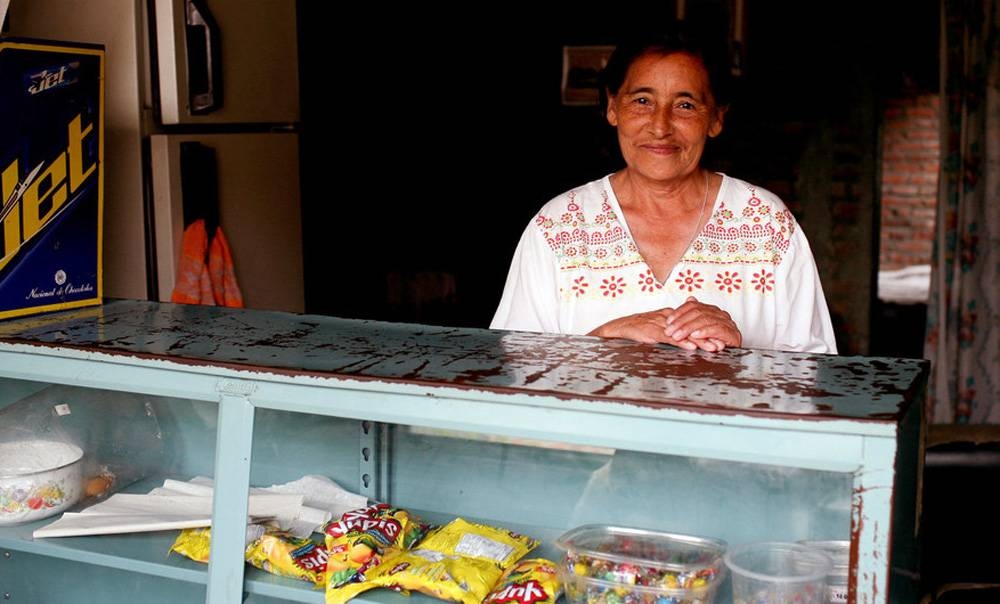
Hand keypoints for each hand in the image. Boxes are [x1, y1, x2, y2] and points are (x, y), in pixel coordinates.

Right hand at [587, 297, 741, 351]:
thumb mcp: (657, 328)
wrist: (618, 328)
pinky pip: (669, 337)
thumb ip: (672, 331)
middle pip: (692, 326)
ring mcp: (660, 324)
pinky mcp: (652, 331)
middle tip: (722, 344)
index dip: (706, 330)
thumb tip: (688, 340)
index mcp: (669, 316)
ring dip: (700, 341)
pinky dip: (681, 343)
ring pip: (684, 332)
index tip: (720, 339)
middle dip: (708, 336)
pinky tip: (691, 348)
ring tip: (712, 348)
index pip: (692, 322)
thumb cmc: (636, 330)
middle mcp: (667, 318)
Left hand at [662, 296, 741, 350]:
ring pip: (705, 320)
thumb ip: (694, 315)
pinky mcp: (733, 334)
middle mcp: (721, 314)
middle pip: (698, 312)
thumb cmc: (715, 342)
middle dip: (681, 322)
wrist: (733, 356)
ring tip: (677, 335)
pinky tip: (695, 336)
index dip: (679, 312)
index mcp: (713, 311)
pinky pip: (717, 330)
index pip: (693, 306)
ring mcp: (728, 323)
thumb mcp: (701, 328)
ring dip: (689, 328)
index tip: (668, 321)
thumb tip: (690, 298)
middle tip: (669, 331)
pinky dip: (705, 332)